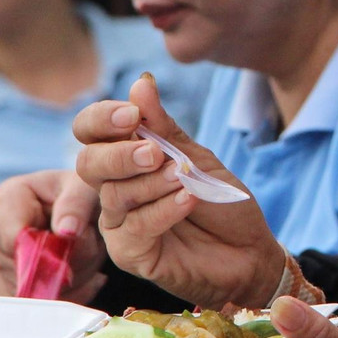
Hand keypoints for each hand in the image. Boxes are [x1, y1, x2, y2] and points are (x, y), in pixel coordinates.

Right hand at [0, 170, 106, 302]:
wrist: (87, 210)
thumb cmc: (82, 191)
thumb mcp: (85, 188)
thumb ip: (76, 204)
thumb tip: (65, 231)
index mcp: (9, 198)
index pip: (11, 235)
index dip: (42, 247)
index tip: (70, 239)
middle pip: (23, 263)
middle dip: (64, 260)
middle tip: (90, 242)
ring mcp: (3, 258)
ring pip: (35, 284)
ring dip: (70, 275)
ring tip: (87, 251)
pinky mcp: (15, 280)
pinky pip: (42, 297)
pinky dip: (70, 290)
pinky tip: (82, 268)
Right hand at [74, 73, 281, 308]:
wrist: (249, 251)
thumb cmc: (221, 204)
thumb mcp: (195, 158)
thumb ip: (164, 127)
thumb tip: (141, 83)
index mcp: (124, 158)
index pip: (89, 131)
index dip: (102, 119)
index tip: (132, 114)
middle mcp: (114, 189)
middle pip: (88, 163)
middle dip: (119, 154)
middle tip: (155, 153)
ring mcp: (119, 223)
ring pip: (113, 195)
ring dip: (151, 182)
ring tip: (183, 178)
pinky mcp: (130, 254)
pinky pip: (133, 228)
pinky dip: (163, 209)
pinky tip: (187, 199)